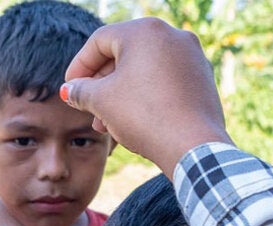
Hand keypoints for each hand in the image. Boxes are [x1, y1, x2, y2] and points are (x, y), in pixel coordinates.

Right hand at [60, 18, 231, 174]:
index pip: (99, 42)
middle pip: (124, 54)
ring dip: (121, 94)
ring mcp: (191, 56)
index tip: (69, 88)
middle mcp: (172, 35)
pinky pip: (165, 81)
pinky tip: (133, 122)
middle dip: (101, 84)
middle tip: (87, 107)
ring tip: (106, 123)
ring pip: (145, 70)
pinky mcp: (202, 78)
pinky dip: (146, 96)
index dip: (79, 66)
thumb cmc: (144, 116)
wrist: (193, 146)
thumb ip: (81, 91)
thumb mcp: (102, 101)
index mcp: (145, 31)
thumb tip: (71, 90)